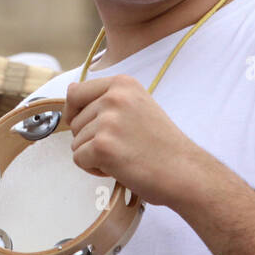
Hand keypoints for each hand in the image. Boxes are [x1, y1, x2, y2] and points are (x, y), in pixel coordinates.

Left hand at [64, 75, 202, 208]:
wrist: (185, 171)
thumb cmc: (163, 144)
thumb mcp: (138, 106)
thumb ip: (108, 99)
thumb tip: (70, 92)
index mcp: (123, 84)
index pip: (76, 92)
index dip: (75, 113)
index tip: (89, 126)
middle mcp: (114, 97)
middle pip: (74, 121)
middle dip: (90, 139)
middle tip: (122, 147)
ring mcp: (108, 121)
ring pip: (76, 142)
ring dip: (94, 155)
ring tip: (124, 157)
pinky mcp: (103, 146)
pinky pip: (79, 159)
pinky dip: (94, 169)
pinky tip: (119, 168)